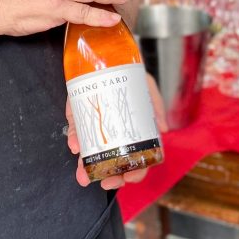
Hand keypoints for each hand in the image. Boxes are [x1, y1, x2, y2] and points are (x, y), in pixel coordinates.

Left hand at [67, 72, 167, 189]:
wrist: (102, 55)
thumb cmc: (128, 73)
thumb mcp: (146, 85)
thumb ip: (155, 104)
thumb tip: (164, 128)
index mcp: (135, 132)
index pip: (139, 158)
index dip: (137, 171)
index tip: (130, 177)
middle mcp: (115, 134)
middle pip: (116, 163)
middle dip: (112, 177)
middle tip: (107, 182)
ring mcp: (96, 128)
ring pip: (92, 155)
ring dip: (87, 168)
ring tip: (83, 176)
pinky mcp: (78, 118)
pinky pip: (75, 133)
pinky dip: (74, 140)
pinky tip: (74, 145)